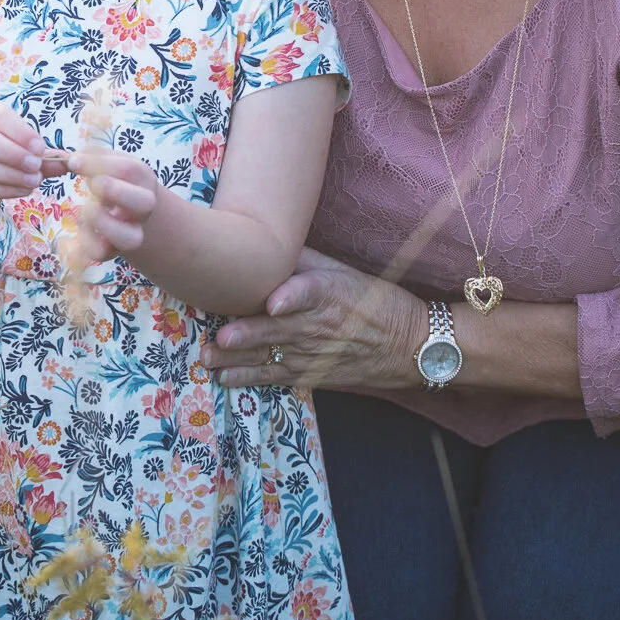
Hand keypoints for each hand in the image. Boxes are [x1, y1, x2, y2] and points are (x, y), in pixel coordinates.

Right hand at [0, 98, 65, 215]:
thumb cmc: (4, 155)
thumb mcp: (23, 148)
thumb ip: (44, 154)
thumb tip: (70, 160)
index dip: (20, 131)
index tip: (41, 148)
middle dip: (12, 154)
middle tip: (35, 166)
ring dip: (11, 175)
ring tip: (34, 181)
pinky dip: (5, 190)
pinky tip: (23, 189)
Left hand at [65, 147, 158, 264]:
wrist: (129, 211)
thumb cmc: (114, 179)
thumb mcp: (108, 162)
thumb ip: (90, 156)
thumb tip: (69, 159)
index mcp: (143, 179)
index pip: (130, 170)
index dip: (101, 164)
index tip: (73, 162)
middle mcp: (143, 208)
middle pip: (145, 204)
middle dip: (114, 191)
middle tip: (92, 184)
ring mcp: (132, 232)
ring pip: (129, 239)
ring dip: (102, 222)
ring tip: (86, 209)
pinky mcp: (113, 250)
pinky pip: (102, 253)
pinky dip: (85, 242)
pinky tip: (79, 228)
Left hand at [200, 246, 424, 390]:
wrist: (408, 346)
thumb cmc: (373, 301)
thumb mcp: (344, 272)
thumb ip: (304, 261)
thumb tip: (266, 241)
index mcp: (327, 293)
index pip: (309, 292)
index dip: (291, 296)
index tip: (273, 303)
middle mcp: (318, 326)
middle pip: (279, 330)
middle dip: (247, 335)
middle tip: (219, 338)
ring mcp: (312, 354)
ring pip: (270, 356)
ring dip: (238, 360)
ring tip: (210, 359)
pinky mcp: (310, 375)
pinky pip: (276, 377)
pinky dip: (251, 378)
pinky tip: (225, 379)